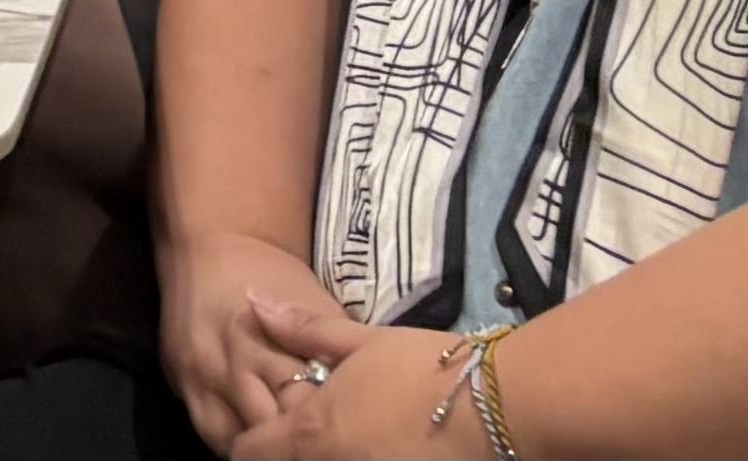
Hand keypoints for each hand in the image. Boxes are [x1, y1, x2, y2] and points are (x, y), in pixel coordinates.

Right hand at [164, 232, 353, 455]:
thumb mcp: (319, 305)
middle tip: (325, 448)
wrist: (211, 244)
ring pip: (240, 438)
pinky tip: (258, 451)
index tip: (353, 435)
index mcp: (278, 336)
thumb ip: (334, 350)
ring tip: (291, 453)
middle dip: (300, 444)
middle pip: (275, 424)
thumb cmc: (277, 275)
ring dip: (268, 450)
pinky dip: (237, 446)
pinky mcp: (180, 383)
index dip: (332, 423)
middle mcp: (238, 360)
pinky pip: (211, 433)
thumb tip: (370, 390)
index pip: (311, 400)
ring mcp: (205, 376)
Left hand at [234, 292, 426, 460]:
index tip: (263, 427)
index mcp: (311, 431)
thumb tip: (253, 301)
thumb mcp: (362, 341)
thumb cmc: (427, 368)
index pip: (249, 451)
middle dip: (288, 451)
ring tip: (346, 440)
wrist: (498, 406)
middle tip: (305, 432)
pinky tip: (379, 449)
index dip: (251, 438)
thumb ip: (303, 328)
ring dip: (327, 456)